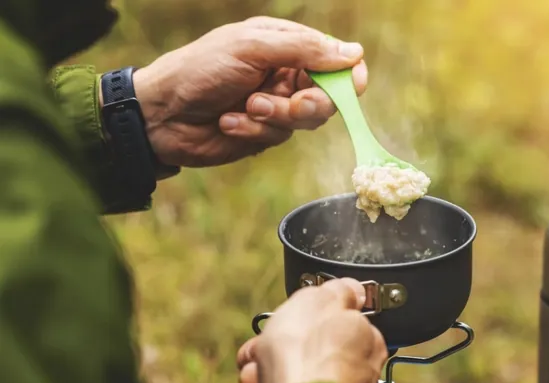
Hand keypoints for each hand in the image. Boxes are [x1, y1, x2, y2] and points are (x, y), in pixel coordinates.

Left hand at [127, 17, 367, 167]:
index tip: (353, 86)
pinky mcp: (263, 133)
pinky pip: (278, 137)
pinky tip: (228, 122)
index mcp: (284, 44)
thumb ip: (304, 49)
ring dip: (275, 117)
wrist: (161, 113)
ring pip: (306, 120)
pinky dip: (253, 131)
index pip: (333, 59)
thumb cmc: (201, 69)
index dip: (348, 75)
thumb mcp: (252, 47)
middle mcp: (284, 74)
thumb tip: (353, 53)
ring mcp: (275, 105)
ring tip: (245, 109)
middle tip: (289, 104)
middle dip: (308, 104)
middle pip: (328, 96)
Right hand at [229, 278, 387, 382]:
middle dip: (271, 352)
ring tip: (255, 380)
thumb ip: (338, 292)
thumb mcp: (320, 301)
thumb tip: (352, 290)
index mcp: (365, 344)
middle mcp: (353, 379)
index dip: (304, 321)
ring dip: (258, 378)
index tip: (287, 321)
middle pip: (302, 356)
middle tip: (261, 351)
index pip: (334, 327)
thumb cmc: (307, 355)